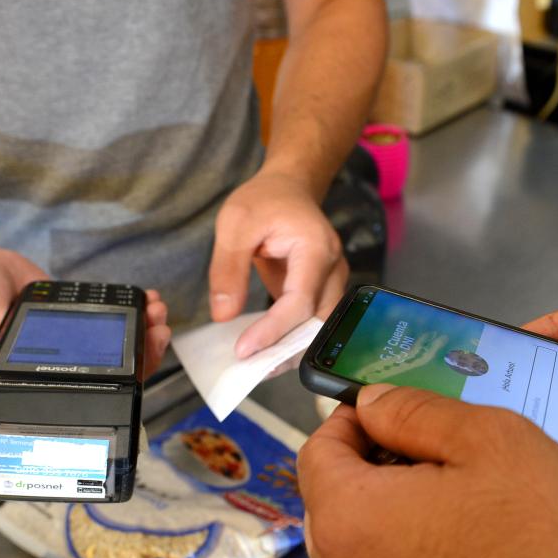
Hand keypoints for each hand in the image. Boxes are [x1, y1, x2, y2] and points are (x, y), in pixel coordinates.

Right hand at [0, 244, 170, 384]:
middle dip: (143, 354)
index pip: (83, 396)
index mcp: (32, 381)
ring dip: (144, 332)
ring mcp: (72, 343)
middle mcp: (56, 367)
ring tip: (156, 314)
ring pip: (119, 348)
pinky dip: (134, 312)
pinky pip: (112, 321)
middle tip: (158, 333)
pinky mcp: (79, 319)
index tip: (141, 365)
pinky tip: (146, 300)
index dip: (118, 386)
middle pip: (112, 372)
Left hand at [209, 170, 347, 357]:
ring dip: (291, 349)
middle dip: (286, 350)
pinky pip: (312, 321)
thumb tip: (224, 315)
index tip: (244, 351)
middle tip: (251, 369)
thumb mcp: (235, 224)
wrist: (289, 188)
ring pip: (320, 327)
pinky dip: (292, 338)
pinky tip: (267, 351)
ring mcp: (333, 281)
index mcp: (316, 248)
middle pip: (317, 322)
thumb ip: (228, 268)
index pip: (300, 302)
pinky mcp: (323, 290)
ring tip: (258, 365)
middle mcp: (334, 268)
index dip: (274, 331)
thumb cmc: (264, 200)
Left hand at [298, 385, 557, 557]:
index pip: (318, 449)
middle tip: (432, 446)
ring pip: (356, 535)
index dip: (351, 417)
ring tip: (457, 490)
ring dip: (390, 503)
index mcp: (350, 520)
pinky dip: (406, 545)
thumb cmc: (551, 543)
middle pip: (331, 494)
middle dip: (370, 460)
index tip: (389, 408)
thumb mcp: (490, 439)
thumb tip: (371, 402)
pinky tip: (463, 534)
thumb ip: (414, 411)